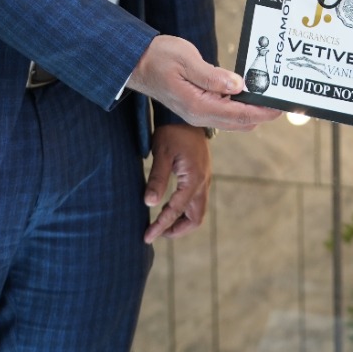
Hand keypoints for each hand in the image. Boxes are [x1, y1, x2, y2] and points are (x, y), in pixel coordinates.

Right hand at [126, 35, 280, 130]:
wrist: (135, 63)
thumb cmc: (157, 57)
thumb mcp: (186, 60)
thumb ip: (213, 75)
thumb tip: (239, 85)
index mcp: (198, 106)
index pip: (238, 114)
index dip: (261, 112)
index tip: (280, 108)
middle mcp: (199, 115)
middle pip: (239, 122)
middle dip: (261, 114)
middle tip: (282, 102)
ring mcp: (197, 113)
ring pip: (232, 119)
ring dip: (251, 111)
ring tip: (269, 97)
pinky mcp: (196, 106)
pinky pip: (223, 111)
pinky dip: (239, 105)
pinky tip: (247, 92)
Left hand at [143, 124, 209, 242]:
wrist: (187, 114)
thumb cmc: (173, 132)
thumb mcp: (162, 153)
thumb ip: (157, 179)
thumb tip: (149, 204)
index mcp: (194, 178)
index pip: (176, 210)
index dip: (161, 225)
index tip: (147, 237)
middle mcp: (203, 182)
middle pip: (195, 218)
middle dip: (177, 230)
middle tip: (156, 233)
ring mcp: (205, 179)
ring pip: (198, 211)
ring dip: (181, 221)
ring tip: (162, 224)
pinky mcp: (202, 175)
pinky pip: (197, 200)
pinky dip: (185, 210)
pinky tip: (170, 207)